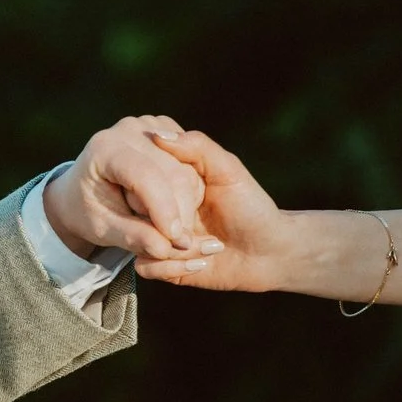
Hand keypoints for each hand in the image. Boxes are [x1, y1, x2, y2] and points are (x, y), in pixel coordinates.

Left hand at [43, 115, 215, 262]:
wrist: (81, 191)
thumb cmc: (88, 211)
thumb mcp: (103, 230)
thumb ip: (133, 237)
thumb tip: (165, 248)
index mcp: (104, 148)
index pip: (144, 175)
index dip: (163, 208)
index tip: (175, 239)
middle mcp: (129, 129)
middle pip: (172, 174)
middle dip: (179, 213)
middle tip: (176, 244)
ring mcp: (151, 125)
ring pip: (188, 172)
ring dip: (185, 206)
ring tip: (163, 224)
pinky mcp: (168, 130)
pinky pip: (192, 165)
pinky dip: (189, 193)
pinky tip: (171, 206)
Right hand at [132, 130, 296, 290]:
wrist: (270, 254)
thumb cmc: (251, 207)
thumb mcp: (228, 170)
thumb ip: (196, 147)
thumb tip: (157, 134)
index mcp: (166, 180)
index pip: (138, 176)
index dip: (160, 188)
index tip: (198, 196)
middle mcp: (155, 207)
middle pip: (131, 209)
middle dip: (170, 222)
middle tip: (202, 224)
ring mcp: (154, 235)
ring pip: (137, 240)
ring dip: (179, 249)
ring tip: (210, 246)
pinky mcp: (159, 265)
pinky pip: (144, 266)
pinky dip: (175, 267)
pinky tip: (203, 264)